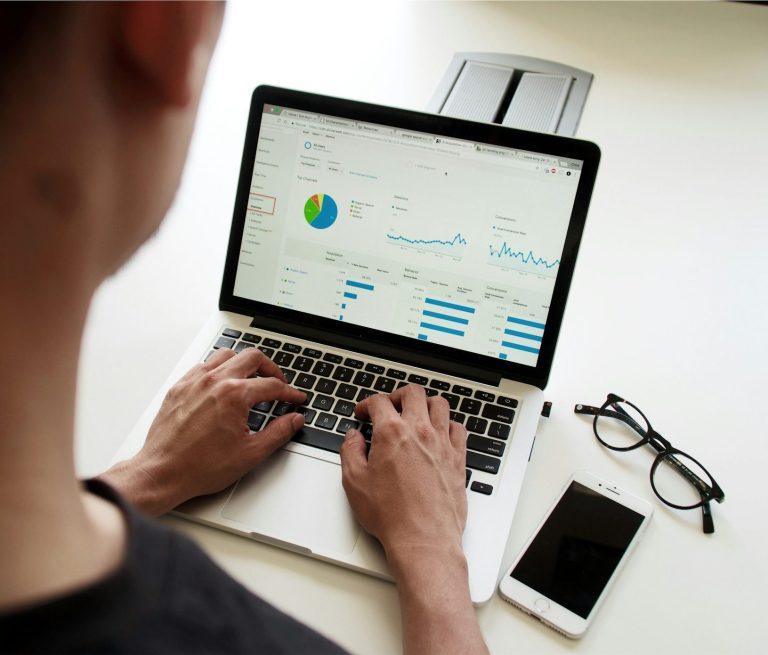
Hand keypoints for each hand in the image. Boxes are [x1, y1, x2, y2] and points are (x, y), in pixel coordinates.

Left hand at [101, 347, 305, 514]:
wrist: (163, 473)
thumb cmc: (200, 466)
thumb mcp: (250, 453)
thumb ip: (278, 433)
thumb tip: (294, 420)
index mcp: (235, 395)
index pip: (272, 385)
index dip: (289, 392)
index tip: (295, 398)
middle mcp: (215, 381)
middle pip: (252, 357)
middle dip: (271, 368)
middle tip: (278, 382)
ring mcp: (194, 382)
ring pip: (226, 355)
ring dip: (243, 363)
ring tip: (251, 377)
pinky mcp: (179, 388)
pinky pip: (202, 366)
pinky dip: (218, 369)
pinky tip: (221, 383)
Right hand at [340, 384, 467, 558]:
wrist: (423, 538)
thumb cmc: (391, 515)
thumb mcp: (354, 482)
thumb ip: (350, 451)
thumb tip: (353, 437)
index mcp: (392, 433)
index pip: (379, 402)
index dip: (366, 404)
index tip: (363, 413)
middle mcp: (420, 432)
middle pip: (413, 393)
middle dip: (397, 395)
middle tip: (390, 406)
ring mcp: (442, 443)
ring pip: (439, 404)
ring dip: (425, 404)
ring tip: (416, 413)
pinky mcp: (458, 458)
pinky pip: (458, 428)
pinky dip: (448, 424)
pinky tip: (440, 433)